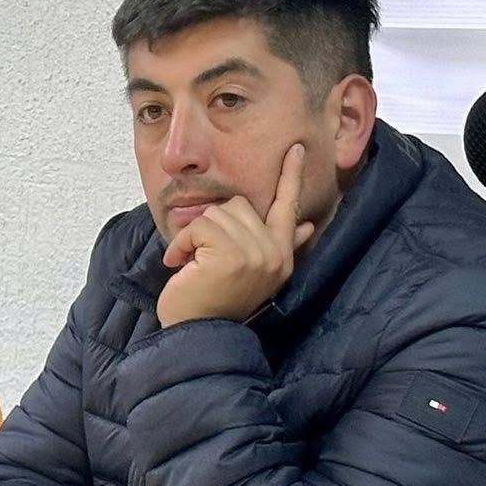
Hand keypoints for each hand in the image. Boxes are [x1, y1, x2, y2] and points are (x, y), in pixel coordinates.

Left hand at [156, 143, 315, 326]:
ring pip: (216, 213)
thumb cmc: (214, 304)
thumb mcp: (250, 274)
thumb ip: (277, 245)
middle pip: (238, 205)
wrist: (196, 336)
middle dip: (210, 226)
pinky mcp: (231, 254)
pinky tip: (180, 265)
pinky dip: (180, 244)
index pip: (288, 207)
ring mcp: (255, 254)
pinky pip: (198, 226)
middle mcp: (274, 254)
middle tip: (200, 257)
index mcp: (281, 256)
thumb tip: (306, 225)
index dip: (290, 176)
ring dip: (192, 237)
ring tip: (191, 264)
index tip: (295, 149)